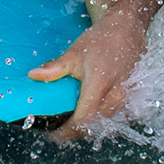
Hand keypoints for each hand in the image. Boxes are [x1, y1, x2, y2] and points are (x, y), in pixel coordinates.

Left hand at [28, 15, 146, 141]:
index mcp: (100, 85)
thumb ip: (55, 68)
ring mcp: (126, 96)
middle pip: (95, 124)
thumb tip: (33, 75)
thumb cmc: (101, 40)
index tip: (55, 133)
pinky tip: (91, 109)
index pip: (83, 120)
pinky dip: (101, 116)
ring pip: (106, 120)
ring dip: (89, 124)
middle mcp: (116, 94)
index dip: (68, 131)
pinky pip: (115, 113)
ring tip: (73, 119)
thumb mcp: (74, 53)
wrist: (125, 30)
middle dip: (76, 130)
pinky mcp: (131, 95)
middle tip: (61, 127)